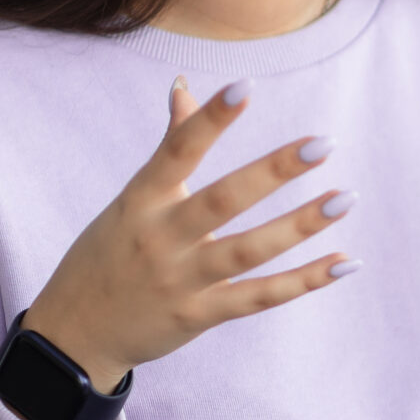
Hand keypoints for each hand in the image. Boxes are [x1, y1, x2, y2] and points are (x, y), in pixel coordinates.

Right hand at [21, 77, 359, 403]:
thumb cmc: (108, 254)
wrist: (74, 334)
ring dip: (300, 226)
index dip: (209, 120)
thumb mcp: (130, 200)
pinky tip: (344, 260)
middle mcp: (161, 239)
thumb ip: (169, 146)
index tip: (246, 86)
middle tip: (324, 144)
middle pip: (223, 201)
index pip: (177, 151)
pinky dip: (304, 281)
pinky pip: (260, 297)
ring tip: (344, 198)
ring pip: (249, 251)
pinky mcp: (199, 315)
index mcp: (141, 200)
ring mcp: (181, 280)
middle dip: (273, 171)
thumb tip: (184, 86)